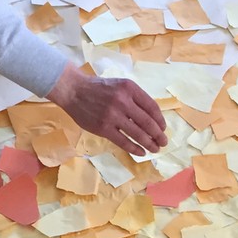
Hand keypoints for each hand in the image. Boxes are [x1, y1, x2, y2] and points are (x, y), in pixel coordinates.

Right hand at [48, 64, 168, 155]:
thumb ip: (135, 98)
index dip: (160, 120)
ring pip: (138, 134)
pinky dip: (134, 148)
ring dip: (150, 144)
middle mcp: (123, 101)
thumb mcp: (120, 85)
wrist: (74, 90)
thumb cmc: (99, 88)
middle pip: (148, 122)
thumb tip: (152, 118)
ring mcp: (113, 115)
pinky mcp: (103, 128)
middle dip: (158, 135)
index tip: (163, 128)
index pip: (152, 107)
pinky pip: (123, 141)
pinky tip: (141, 152)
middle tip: (163, 142)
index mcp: (130, 88)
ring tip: (155, 149)